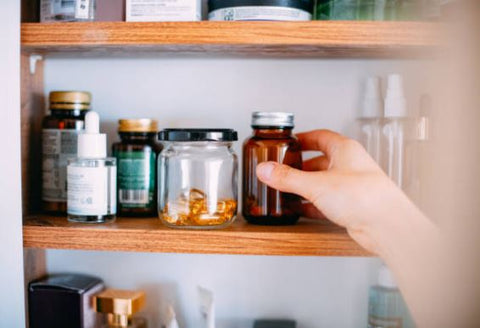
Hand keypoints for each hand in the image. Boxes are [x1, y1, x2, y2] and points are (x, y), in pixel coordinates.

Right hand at [256, 129, 417, 254]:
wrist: (386, 225)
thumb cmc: (364, 196)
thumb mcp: (316, 184)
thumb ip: (288, 177)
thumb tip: (266, 169)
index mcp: (345, 150)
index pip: (320, 137)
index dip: (303, 139)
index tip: (289, 142)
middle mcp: (350, 166)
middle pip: (319, 161)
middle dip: (300, 166)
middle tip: (282, 169)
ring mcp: (351, 187)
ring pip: (322, 182)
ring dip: (305, 186)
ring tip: (286, 190)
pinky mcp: (351, 206)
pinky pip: (327, 201)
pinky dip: (312, 204)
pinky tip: (300, 209)